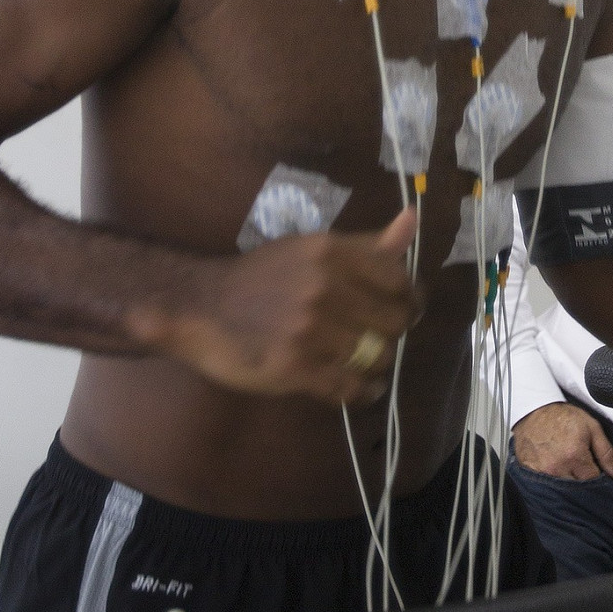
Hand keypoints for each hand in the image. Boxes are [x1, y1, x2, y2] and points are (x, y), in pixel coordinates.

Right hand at [127, 207, 419, 404]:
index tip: (400, 309)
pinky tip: (356, 387)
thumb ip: (367, 243)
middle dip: (392, 334)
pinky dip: (360, 392)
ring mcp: (307, 329)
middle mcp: (322, 286)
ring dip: (375, 365)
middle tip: (378, 338)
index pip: (399, 281)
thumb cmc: (262, 276)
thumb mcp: (313, 249)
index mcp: (330, 252)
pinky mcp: (293, 367)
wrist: (201, 306)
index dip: (408, 299)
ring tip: (364, 363)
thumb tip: (412, 219)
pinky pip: (349, 387)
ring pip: (376, 357)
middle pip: (394, 322)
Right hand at [513, 403, 612, 479]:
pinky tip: (554, 465)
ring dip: (568, 480)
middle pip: (578, 487)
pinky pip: (547, 486)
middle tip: (578, 463)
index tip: (593, 465)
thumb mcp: (591, 427)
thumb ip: (606, 452)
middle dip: (581, 478)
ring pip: (563, 489)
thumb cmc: (562, 416)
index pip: (593, 480)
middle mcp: (557, 467)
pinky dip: (552, 479)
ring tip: (566, 463)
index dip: (596, 473)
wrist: (534, 409)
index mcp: (574, 455)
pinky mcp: (531, 472)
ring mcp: (542, 471)